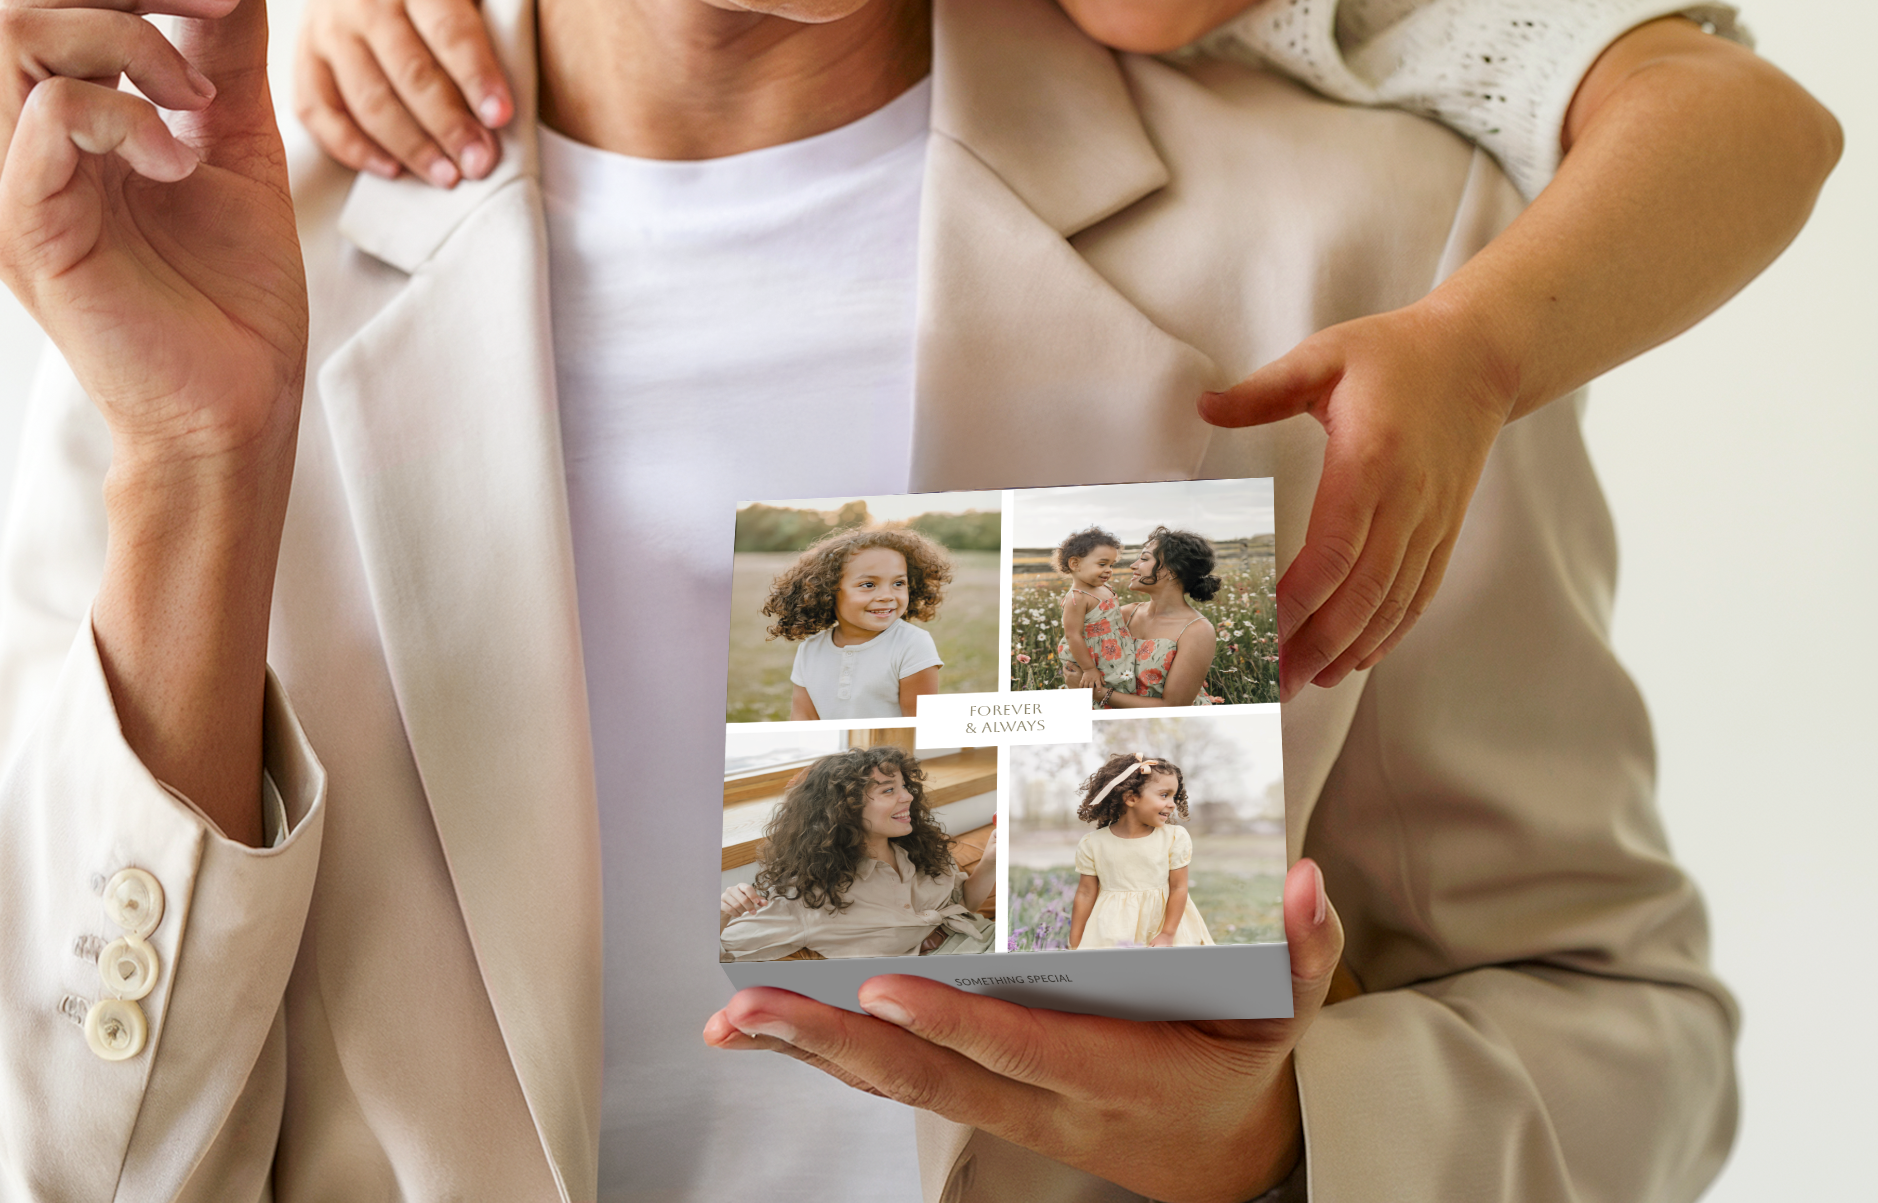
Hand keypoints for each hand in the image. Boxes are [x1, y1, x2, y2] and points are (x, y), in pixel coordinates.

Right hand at [0, 0, 314, 840]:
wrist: (238, 403)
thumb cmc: (233, 284)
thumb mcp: (236, 136)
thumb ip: (223, 46)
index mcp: (62, 115)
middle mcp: (18, 143)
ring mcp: (11, 188)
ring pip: (16, 34)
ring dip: (130, 30)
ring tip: (202, 90)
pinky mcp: (24, 235)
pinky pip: (46, 117)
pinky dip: (127, 110)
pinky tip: (183, 152)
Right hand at [294, 0, 540, 186]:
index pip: (448, 28)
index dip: (476, 74)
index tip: (503, 117)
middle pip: (408, 72)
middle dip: (448, 123)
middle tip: (482, 163)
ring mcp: (326, 30)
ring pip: (367, 99)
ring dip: (409, 145)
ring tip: (450, 177)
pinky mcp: (303, 60)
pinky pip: (319, 112)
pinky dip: (353, 147)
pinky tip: (392, 172)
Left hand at [706, 861, 1338, 1202]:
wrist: (1225, 1162)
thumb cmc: (1243, 1071)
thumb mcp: (1286, 1019)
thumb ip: (1300, 952)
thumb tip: (1308, 881)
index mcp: (1111, 1070)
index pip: (1021, 1046)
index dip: (954, 1023)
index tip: (887, 989)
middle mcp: (1043, 1094)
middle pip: (927, 1075)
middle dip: (835, 1042)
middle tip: (751, 1011)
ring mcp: (1008, 1104)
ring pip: (897, 1085)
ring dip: (813, 1054)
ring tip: (736, 1023)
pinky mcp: (987, 1096)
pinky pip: (900, 1081)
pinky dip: (834, 1059)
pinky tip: (776, 1035)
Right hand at [721, 884, 766, 922]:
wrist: (727, 908)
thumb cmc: (740, 902)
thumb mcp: (750, 901)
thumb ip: (758, 901)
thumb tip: (766, 903)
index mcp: (740, 886)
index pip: (748, 888)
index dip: (753, 895)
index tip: (757, 902)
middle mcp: (732, 889)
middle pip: (743, 898)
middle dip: (750, 907)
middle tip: (753, 912)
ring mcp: (725, 895)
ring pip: (737, 905)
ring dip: (742, 911)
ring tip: (743, 912)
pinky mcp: (720, 903)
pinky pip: (729, 909)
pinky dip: (735, 913)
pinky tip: (737, 914)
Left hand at [1198, 299, 1515, 694]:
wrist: (1480, 356)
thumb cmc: (1396, 353)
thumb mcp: (1324, 356)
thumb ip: (1263, 390)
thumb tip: (1204, 406)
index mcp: (1371, 462)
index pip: (1333, 550)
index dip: (1300, 600)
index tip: (1266, 629)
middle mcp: (1407, 503)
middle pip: (1361, 593)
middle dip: (1318, 644)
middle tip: (1276, 681)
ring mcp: (1431, 521)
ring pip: (1392, 603)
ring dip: (1351, 649)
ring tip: (1308, 683)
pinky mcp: (1444, 529)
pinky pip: (1419, 593)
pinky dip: (1390, 632)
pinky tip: (1360, 657)